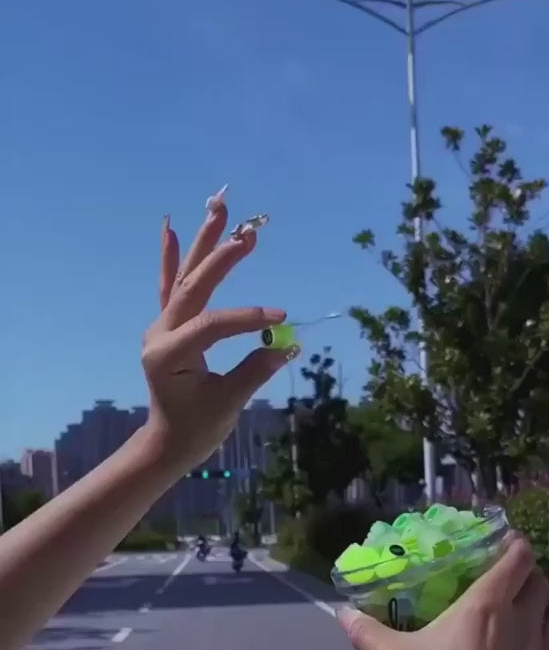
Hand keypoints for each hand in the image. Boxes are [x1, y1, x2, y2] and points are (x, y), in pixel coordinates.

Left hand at [141, 188, 297, 469]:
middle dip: (220, 258)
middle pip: (192, 288)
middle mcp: (160, 335)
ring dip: (202, 244)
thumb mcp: (228, 404)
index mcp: (169, 356)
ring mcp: (161, 327)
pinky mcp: (168, 326)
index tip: (282, 319)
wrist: (169, 440)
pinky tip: (171, 229)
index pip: (211, 326)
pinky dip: (171, 259)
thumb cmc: (198, 428)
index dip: (247, 319)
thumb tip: (288, 345)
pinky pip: (170, 288)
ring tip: (218, 208)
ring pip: (183, 279)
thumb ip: (254, 372)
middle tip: (248, 234)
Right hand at [339, 536, 548, 649]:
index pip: (519, 557)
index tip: (502, 547)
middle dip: (528, 578)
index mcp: (489, 605)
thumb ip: (367, 631)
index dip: (515, 546)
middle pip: (543, 583)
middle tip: (507, 587)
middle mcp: (525, 623)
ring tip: (536, 621)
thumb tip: (341, 613)